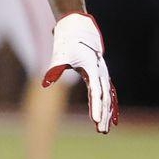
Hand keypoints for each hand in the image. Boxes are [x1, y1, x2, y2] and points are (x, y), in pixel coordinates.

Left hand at [42, 12, 118, 133]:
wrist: (77, 28)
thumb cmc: (67, 42)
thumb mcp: (61, 55)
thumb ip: (55, 69)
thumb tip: (45, 83)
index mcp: (92, 68)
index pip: (95, 92)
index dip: (96, 107)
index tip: (94, 120)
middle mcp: (101, 72)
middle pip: (104, 97)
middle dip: (103, 114)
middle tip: (100, 130)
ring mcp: (103, 74)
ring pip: (108, 97)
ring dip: (107, 113)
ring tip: (104, 130)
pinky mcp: (102, 76)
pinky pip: (109, 94)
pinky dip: (112, 106)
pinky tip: (113, 120)